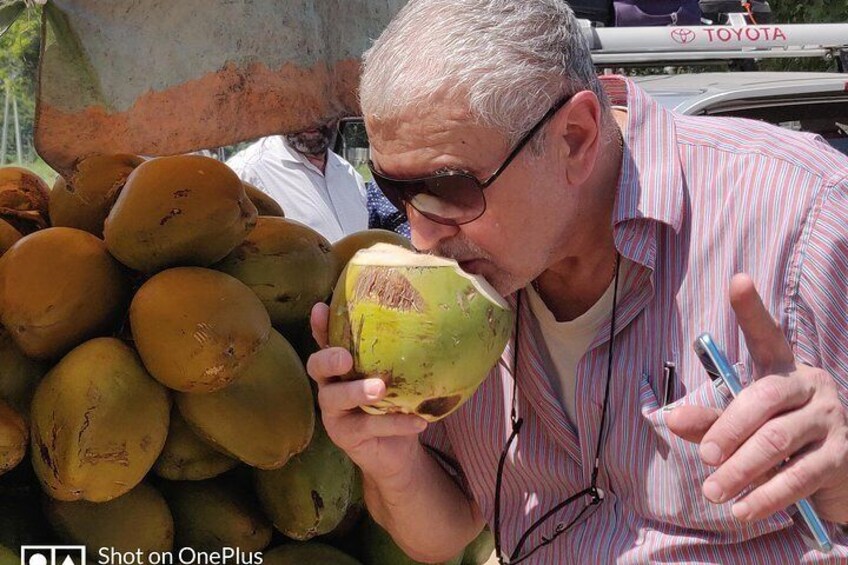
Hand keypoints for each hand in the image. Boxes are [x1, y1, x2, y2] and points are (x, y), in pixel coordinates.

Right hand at [305, 303, 428, 482]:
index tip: (320, 309)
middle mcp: (330, 386)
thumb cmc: (393, 404)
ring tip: (380, 389)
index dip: (319, 327)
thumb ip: (395, 356)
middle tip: (347, 358)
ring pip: (336, 398)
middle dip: (329, 360)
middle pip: (317, 367)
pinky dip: (395, 422)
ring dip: (357, 392)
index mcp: (339, 367)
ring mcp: (334, 413)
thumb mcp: (394, 377)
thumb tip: (420, 322)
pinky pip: (368, 426)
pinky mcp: (345, 436)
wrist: (397, 452)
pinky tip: (418, 421)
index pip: (324, 341)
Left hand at [667, 274, 847, 523]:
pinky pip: (799, 476)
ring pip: (778, 441)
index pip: (767, 336)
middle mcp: (811, 385)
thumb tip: (671, 419)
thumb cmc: (779, 438)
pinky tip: (743, 509)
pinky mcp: (841, 456)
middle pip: (762, 399)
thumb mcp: (742, 426)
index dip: (752, 309)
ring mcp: (831, 419)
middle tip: (707, 457)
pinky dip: (766, 495)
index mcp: (784, 368)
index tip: (737, 280)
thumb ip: (709, 421)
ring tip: (713, 491)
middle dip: (728, 429)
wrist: (838, 474)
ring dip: (741, 470)